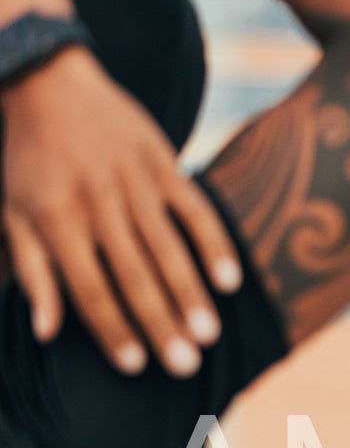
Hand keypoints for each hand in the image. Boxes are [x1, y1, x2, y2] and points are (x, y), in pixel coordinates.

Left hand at [1, 44, 242, 374]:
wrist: (47, 80)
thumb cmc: (28, 159)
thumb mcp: (14, 213)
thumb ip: (34, 273)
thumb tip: (47, 333)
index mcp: (55, 216)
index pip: (87, 286)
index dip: (112, 328)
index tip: (135, 367)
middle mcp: (96, 201)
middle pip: (133, 274)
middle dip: (160, 324)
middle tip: (184, 367)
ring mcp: (134, 181)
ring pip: (167, 248)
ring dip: (190, 294)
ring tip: (209, 336)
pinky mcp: (163, 162)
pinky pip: (194, 208)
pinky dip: (213, 244)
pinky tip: (229, 281)